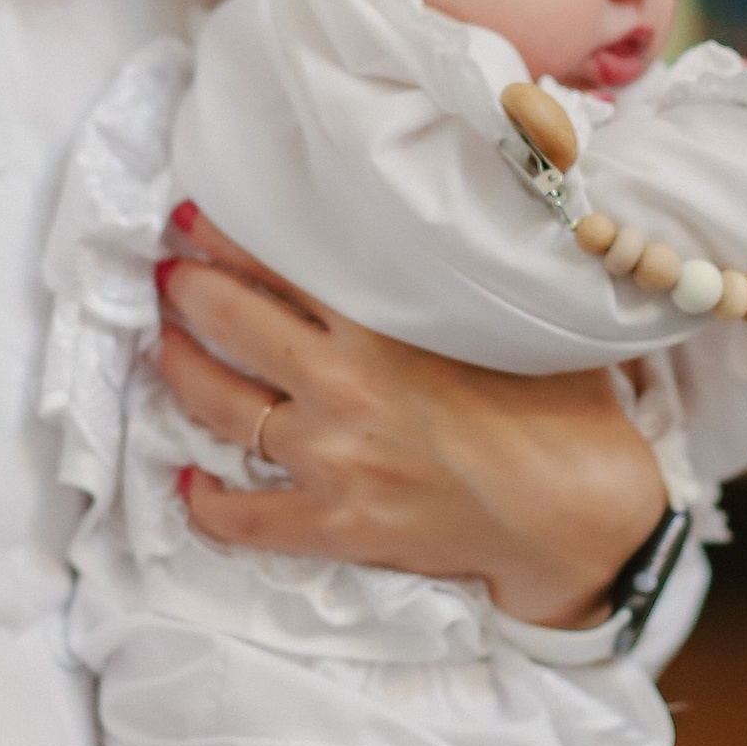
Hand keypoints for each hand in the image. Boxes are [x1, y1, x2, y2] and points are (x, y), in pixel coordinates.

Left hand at [156, 211, 668, 626]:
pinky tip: (186, 479)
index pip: (276, 269)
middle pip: (231, 325)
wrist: (581, 518)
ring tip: (166, 347)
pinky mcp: (336, 525)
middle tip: (167, 275)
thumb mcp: (508, 321)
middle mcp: (342, 387)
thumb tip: (435, 232)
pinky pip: (243, 517)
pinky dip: (206, 500)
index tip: (190, 220)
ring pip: (220, 407)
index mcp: (383, 329)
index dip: (221, 240)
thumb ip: (449, 284)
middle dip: (187, 292)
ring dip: (181, 371)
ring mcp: (332, 460)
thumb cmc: (563, 412)